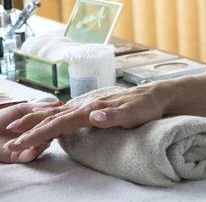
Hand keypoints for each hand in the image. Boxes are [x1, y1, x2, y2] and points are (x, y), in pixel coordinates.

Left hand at [1, 101, 62, 162]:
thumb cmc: (0, 118)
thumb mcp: (21, 109)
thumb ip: (39, 107)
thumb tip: (59, 104)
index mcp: (36, 125)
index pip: (51, 124)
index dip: (57, 121)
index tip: (63, 117)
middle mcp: (34, 137)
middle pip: (49, 136)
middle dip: (53, 132)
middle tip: (57, 129)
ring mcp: (27, 147)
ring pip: (42, 147)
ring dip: (44, 142)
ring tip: (46, 138)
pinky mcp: (19, 157)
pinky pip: (30, 156)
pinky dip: (35, 152)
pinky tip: (35, 146)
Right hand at [3, 83, 170, 154]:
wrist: (160, 95)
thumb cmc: (148, 106)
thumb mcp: (134, 113)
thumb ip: (113, 115)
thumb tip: (92, 115)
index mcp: (93, 109)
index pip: (61, 123)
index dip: (39, 133)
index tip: (20, 141)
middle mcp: (90, 105)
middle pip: (55, 117)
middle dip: (32, 128)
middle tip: (11, 138)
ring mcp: (93, 105)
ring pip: (60, 113)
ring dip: (40, 121)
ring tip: (22, 128)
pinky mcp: (97, 107)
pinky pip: (70, 114)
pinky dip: (56, 118)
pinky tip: (52, 120)